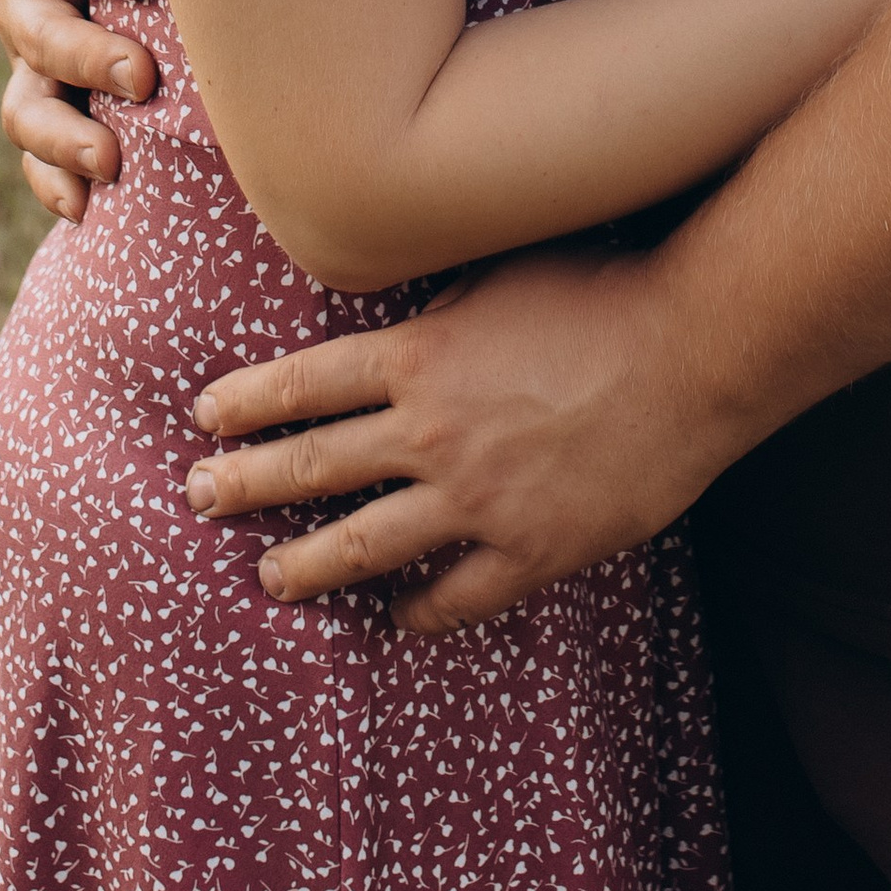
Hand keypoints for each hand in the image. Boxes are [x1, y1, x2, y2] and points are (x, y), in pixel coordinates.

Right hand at [0, 0, 156, 223]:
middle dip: (87, 58)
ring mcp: (29, 57)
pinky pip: (35, 154)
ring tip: (109, 159)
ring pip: (25, 104)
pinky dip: (54, 182)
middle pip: (40, 33)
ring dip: (63, 137)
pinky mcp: (44, 100)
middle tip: (141, 76)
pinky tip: (82, 207)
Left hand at [185, 247, 735, 634]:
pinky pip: (456, 596)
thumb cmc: (605, 290)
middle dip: (245, 483)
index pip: (306, 384)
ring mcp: (476, 498)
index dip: (249, 402)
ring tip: (269, 581)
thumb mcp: (505, 271)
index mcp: (421, 357)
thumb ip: (444, 301)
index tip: (206, 419)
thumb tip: (405, 309)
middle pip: (314, 466)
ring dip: (307, 565)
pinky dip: (420, 611)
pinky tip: (398, 620)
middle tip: (199, 497)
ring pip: (365, 544)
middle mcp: (432, 432)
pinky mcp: (528, 548)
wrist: (691, 350)